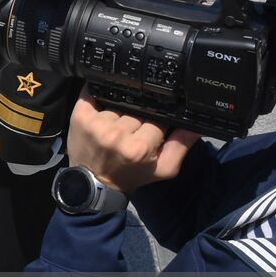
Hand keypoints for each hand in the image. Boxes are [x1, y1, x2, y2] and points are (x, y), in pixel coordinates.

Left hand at [66, 89, 199, 192]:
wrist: (94, 185)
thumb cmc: (131, 176)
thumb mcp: (163, 169)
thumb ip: (181, 146)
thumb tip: (195, 124)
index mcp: (139, 147)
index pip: (157, 119)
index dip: (157, 122)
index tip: (151, 128)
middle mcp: (117, 134)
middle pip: (137, 109)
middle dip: (138, 116)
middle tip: (133, 127)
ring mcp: (96, 124)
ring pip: (118, 103)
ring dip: (119, 109)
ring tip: (116, 121)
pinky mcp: (80, 116)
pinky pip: (92, 93)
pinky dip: (98, 92)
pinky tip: (103, 97)